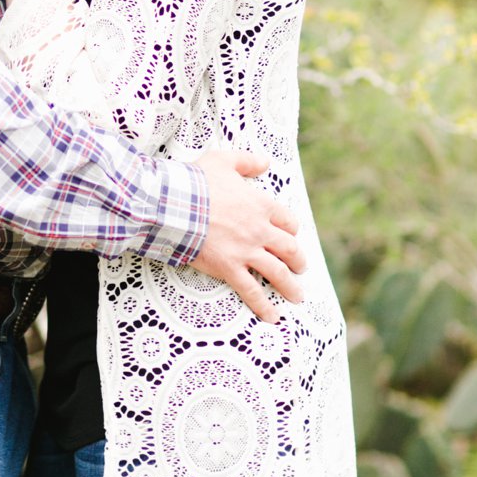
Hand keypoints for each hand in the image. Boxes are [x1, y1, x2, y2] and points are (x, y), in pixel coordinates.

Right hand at [189, 150, 306, 321]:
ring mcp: (246, 251)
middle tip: (301, 268)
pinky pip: (252, 291)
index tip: (291, 235)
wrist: (175, 204)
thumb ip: (246, 161)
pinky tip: (272, 316)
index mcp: (260, 205)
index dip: (291, 229)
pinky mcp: (230, 268)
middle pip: (289, 248)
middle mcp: (259, 230)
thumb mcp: (222, 160)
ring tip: (296, 296)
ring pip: (278, 272)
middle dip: (298, 260)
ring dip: (290, 286)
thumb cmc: (196, 181)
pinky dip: (263, 306)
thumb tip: (265, 161)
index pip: (287, 220)